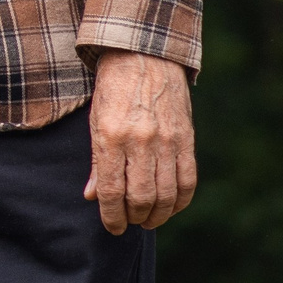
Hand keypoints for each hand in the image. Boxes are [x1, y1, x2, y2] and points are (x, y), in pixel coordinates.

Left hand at [84, 52, 197, 233]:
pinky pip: (188, 180)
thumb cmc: (113, 88)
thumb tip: (94, 197)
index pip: (112, 191)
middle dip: (134, 218)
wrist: (144, 54)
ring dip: (158, 215)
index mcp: (111, 136)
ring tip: (148, 220)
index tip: (112, 228)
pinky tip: (171, 206)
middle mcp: (141, 141)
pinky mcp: (187, 138)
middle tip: (130, 223)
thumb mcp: (95, 120)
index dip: (112, 216)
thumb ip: (98, 161)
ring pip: (167, 194)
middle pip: (142, 197)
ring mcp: (167, 140)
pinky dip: (181, 200)